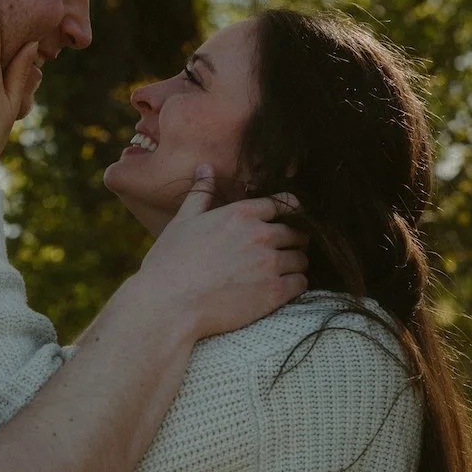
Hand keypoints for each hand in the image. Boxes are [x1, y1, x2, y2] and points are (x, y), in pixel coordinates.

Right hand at [132, 165, 308, 339]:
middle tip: (282, 251)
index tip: (290, 219)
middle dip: (292, 240)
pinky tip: (281, 289)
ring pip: (301, 259)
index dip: (289, 211)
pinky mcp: (274, 292)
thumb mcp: (183, 221)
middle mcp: (260, 235)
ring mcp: (270, 264)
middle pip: (296, 232)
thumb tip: (206, 167)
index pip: (283, 203)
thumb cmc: (171, 262)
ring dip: (294, 264)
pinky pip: (301, 283)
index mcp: (240, 214)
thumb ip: (201, 193)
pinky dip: (295, 285)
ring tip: (281, 272)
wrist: (170, 304)